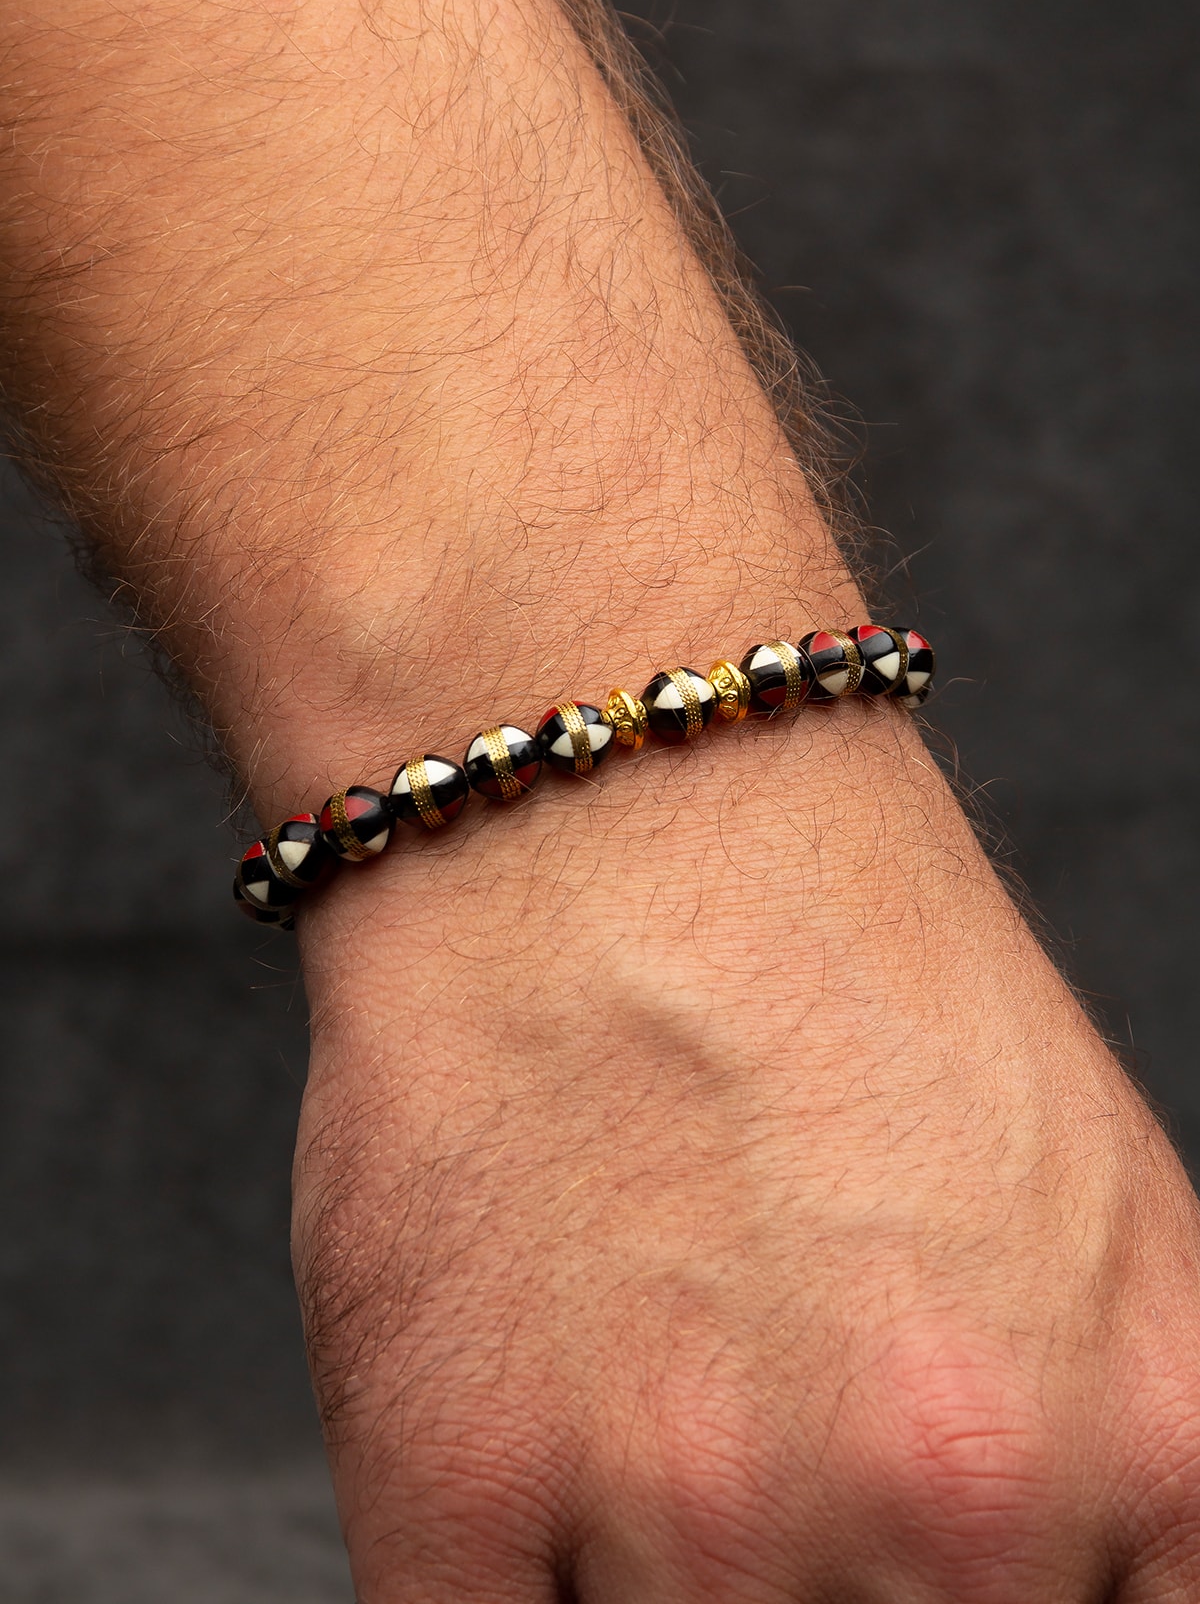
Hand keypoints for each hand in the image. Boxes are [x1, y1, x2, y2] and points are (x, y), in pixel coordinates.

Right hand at [294, 708, 1199, 1599]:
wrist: (617, 813)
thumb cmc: (831, 978)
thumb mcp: (1097, 1235)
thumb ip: (1104, 1488)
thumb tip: (1028, 1580)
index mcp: (1147, 1446)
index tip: (916, 1569)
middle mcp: (955, 1507)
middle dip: (832, 1587)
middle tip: (768, 1468)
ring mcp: (702, 1513)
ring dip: (664, 1576)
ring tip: (649, 1417)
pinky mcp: (463, 1489)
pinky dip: (518, 1593)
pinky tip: (536, 1479)